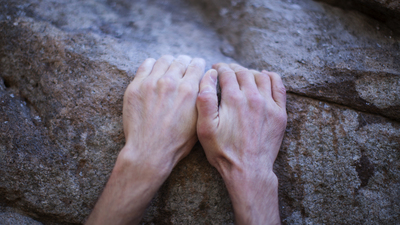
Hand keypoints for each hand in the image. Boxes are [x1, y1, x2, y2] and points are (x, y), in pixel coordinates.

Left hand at [86, 55, 204, 224]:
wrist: (149, 151)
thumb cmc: (176, 142)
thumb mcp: (199, 121)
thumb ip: (203, 99)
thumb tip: (206, 84)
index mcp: (189, 90)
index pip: (197, 65)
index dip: (199, 65)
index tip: (197, 67)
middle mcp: (171, 82)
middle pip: (181, 60)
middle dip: (185, 62)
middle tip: (184, 67)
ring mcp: (151, 83)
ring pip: (164, 60)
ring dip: (169, 62)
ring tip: (169, 68)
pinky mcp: (136, 86)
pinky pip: (146, 65)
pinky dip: (153, 65)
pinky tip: (155, 71)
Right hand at [196, 63, 286, 224]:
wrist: (249, 170)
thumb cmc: (224, 151)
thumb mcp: (205, 129)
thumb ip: (204, 101)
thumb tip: (207, 76)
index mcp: (233, 99)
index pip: (226, 73)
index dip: (219, 68)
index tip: (215, 69)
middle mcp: (253, 97)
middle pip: (243, 72)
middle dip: (233, 69)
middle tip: (227, 71)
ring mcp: (269, 104)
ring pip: (261, 76)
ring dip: (250, 72)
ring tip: (243, 75)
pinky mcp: (280, 113)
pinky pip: (279, 86)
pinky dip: (271, 77)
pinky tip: (265, 76)